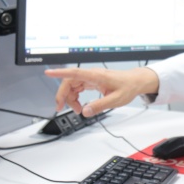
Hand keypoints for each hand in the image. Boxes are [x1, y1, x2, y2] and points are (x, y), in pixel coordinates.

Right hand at [44, 66, 158, 116]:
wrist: (135, 82)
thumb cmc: (127, 87)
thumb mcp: (116, 100)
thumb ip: (100, 106)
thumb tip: (85, 111)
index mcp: (96, 76)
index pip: (75, 72)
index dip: (60, 73)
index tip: (48, 73)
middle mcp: (92, 75)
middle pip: (69, 81)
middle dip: (63, 94)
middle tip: (60, 108)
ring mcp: (91, 77)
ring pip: (72, 85)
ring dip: (70, 97)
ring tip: (78, 110)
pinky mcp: (92, 81)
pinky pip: (78, 87)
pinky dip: (76, 96)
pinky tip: (80, 105)